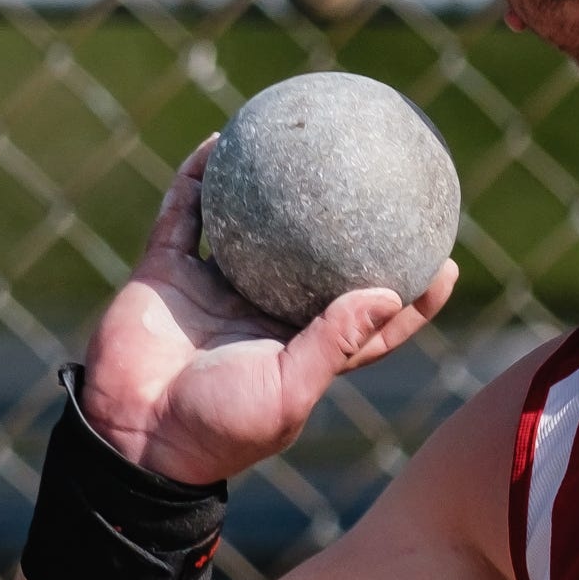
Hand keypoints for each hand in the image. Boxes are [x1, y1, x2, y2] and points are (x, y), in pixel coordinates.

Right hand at [79, 136, 457, 484]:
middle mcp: (264, 311)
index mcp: (303, 345)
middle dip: (346, 223)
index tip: (446, 262)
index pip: (370, 317)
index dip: (409, 294)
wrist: (133, 437)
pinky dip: (198, 179)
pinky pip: (185, 215)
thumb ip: (334, 343)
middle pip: (315, 258)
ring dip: (270, 188)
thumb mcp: (287, 392)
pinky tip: (219, 142)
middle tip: (385, 181)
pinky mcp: (167, 272)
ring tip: (301, 143)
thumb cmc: (219, 428)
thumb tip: (389, 294)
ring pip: (249, 226)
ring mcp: (215, 288)